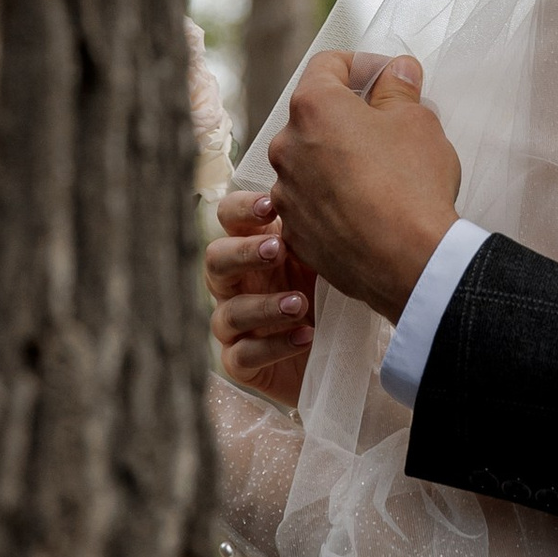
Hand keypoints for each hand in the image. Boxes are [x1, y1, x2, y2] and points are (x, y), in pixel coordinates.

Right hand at [204, 183, 314, 404]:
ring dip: (264, 306)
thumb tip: (323, 192)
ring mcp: (234, 325)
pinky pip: (244, 355)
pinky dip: (275, 347)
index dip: (241, 209)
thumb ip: (315, 231)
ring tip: (300, 303)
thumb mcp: (326, 259)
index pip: (228, 218)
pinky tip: (306, 337)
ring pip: (229, 313)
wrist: (343, 353)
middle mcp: (235, 284)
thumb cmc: (329, 293)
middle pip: (215, 260)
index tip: (270, 205)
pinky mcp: (241, 363)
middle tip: (278, 249)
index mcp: (252, 247)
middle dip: (244, 253)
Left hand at [268, 52, 462, 323]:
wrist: (408, 262)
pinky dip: (333, 197)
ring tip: (381, 174)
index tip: (388, 78)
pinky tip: (367, 207)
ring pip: (311, 161)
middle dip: (350, 115)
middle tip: (390, 127)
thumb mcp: (418, 121)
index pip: (328, 65)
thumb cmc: (412, 185)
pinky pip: (311, 202)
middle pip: (316, 115)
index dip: (362, 65)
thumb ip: (399, 88)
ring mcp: (286, 192)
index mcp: (313, 107)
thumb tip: (396, 71)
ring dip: (339, 159)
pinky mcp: (294, 231)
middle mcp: (286, 146)